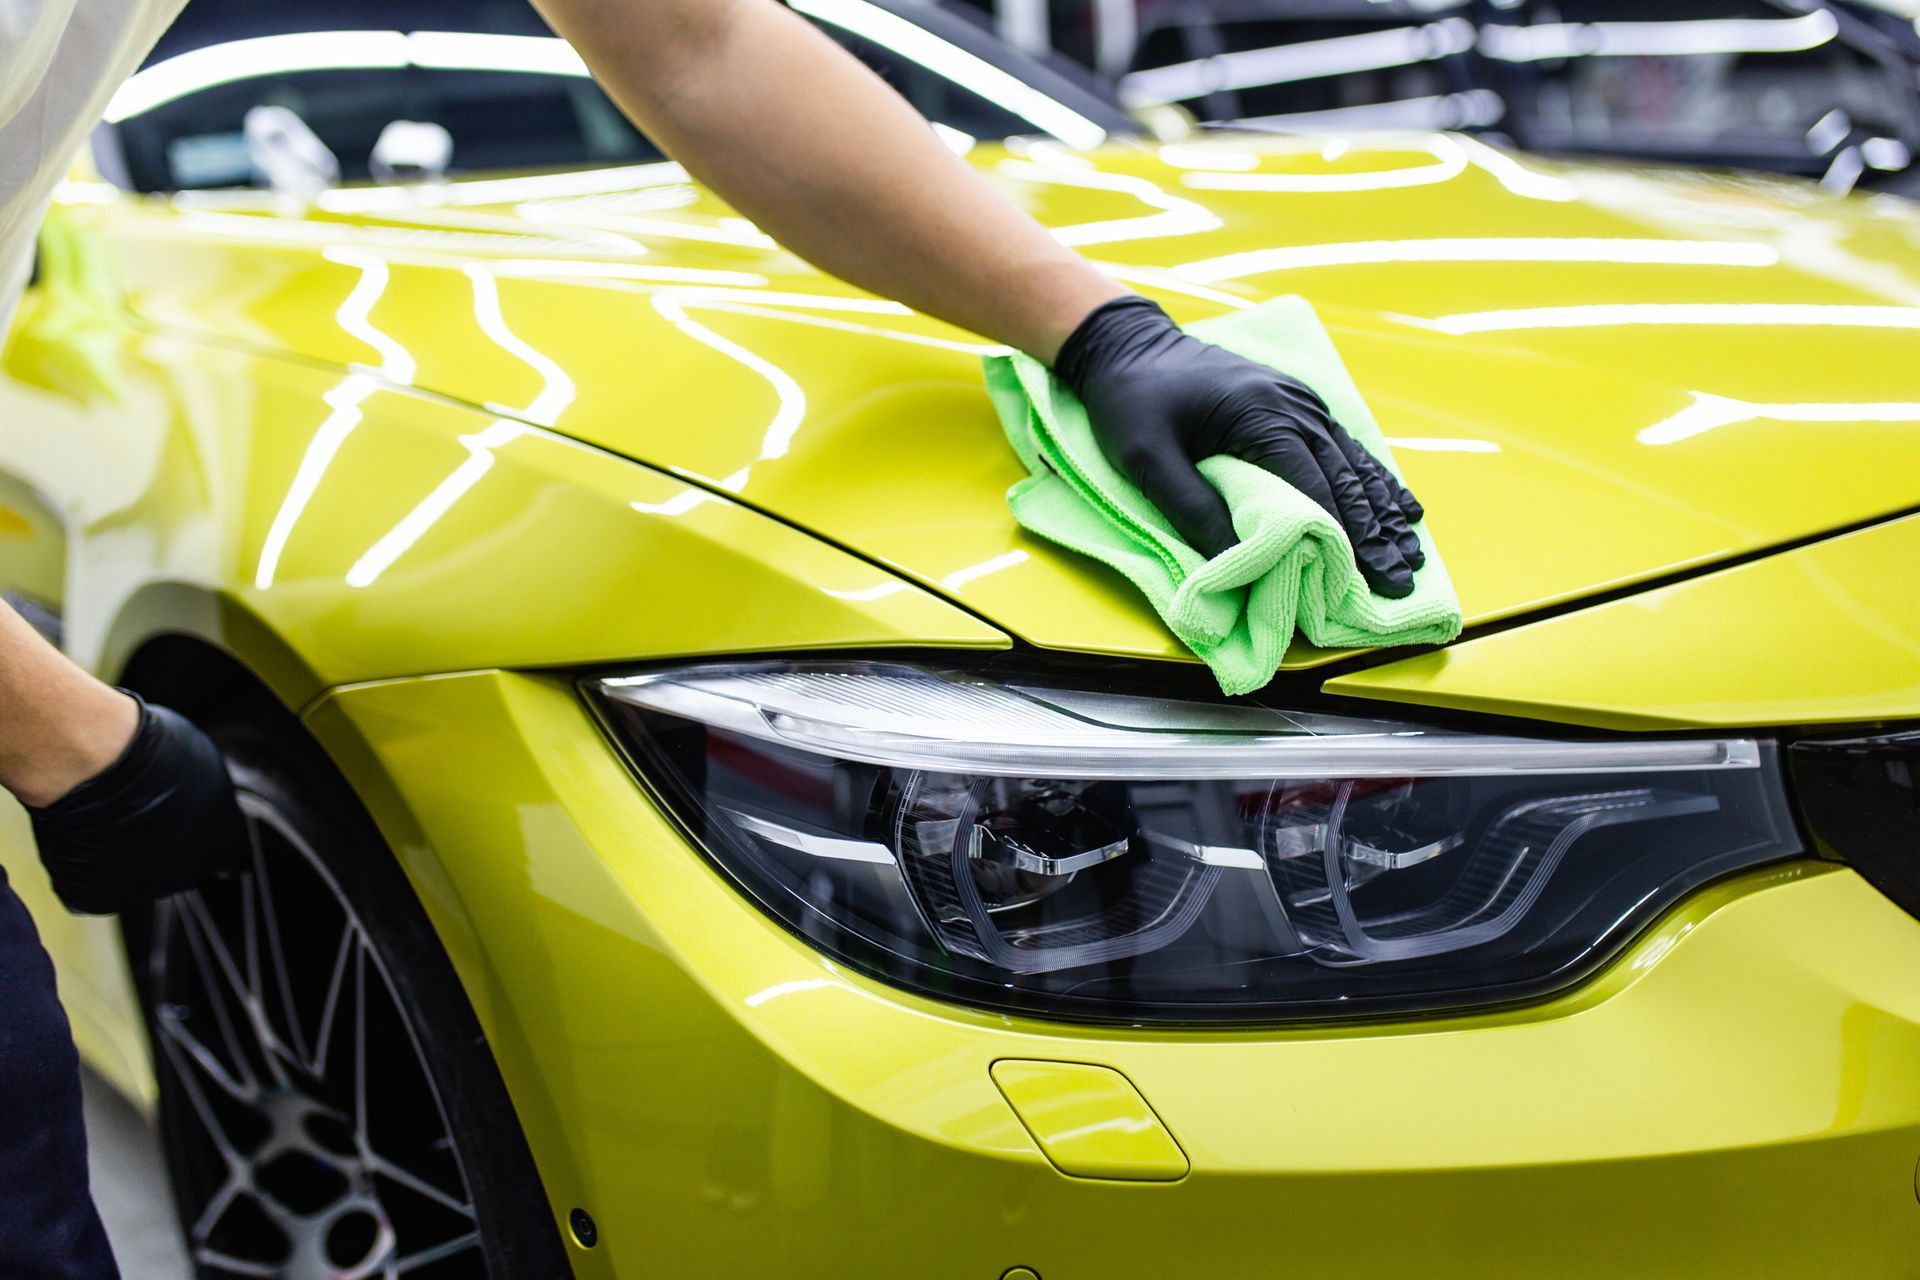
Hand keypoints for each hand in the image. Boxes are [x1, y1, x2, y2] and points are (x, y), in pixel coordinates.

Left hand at [1053, 296, 1425, 596]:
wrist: (1131, 345)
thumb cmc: (1132, 401)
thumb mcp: (1145, 458)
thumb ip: (1189, 507)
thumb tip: (1235, 560)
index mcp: (1261, 415)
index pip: (1311, 488)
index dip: (1336, 539)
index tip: (1355, 582)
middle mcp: (1295, 406)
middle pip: (1344, 481)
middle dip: (1373, 536)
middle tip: (1395, 583)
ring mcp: (1303, 402)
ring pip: (1355, 466)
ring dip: (1383, 514)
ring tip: (1408, 557)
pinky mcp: (1300, 405)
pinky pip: (1348, 448)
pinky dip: (1376, 483)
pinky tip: (1402, 510)